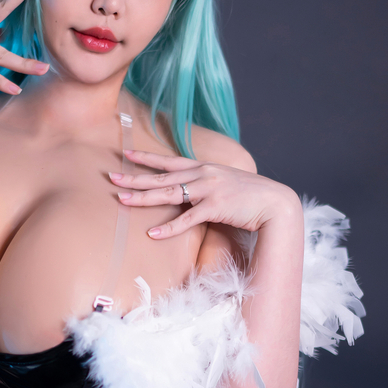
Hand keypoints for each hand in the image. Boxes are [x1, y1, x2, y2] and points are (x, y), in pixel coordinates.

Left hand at [109, 150, 299, 238]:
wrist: (275, 203)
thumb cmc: (250, 197)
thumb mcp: (225, 183)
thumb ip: (206, 185)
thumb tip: (190, 191)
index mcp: (204, 167)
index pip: (169, 161)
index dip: (147, 157)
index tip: (127, 153)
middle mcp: (203, 174)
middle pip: (161, 176)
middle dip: (134, 177)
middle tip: (111, 177)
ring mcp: (209, 189)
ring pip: (168, 193)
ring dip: (143, 198)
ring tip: (122, 200)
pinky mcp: (216, 208)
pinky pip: (187, 219)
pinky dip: (169, 228)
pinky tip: (153, 234)